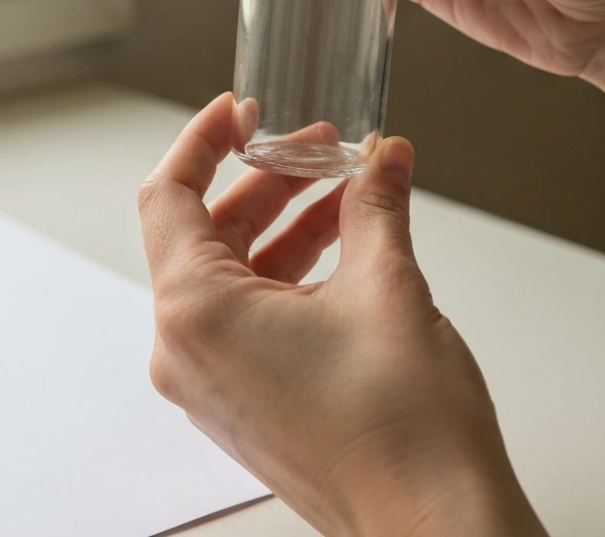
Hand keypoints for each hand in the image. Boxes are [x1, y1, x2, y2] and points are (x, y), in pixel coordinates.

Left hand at [138, 94, 546, 536]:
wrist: (435, 523)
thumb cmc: (403, 431)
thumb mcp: (388, 284)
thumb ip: (374, 205)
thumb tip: (381, 161)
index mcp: (195, 314)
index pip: (169, 195)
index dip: (204, 139)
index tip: (239, 110)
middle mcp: (186, 352)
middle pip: (203, 233)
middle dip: (265, 182)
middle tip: (321, 149)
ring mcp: (211, 384)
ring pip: (230, 276)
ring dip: (285, 228)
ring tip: (348, 192)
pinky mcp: (243, 404)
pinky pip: (247, 318)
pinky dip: (288, 276)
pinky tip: (347, 248)